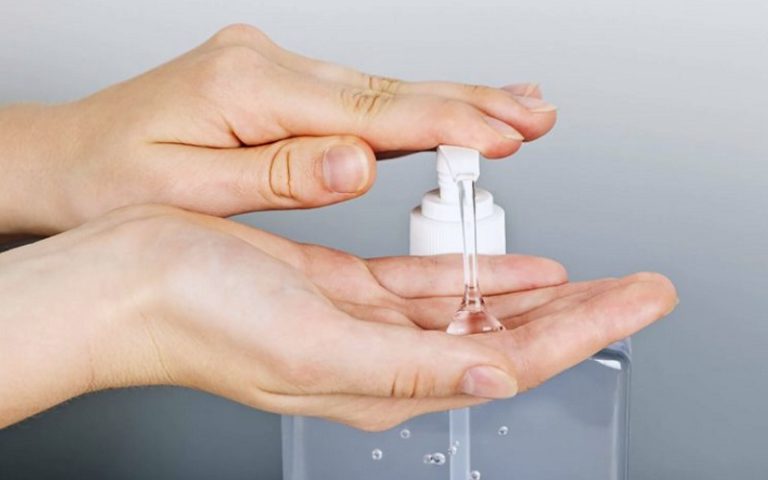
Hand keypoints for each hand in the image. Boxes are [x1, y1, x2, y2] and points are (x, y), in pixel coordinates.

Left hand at [0, 24, 556, 234]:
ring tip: (515, 111)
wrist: (69, 157)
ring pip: (382, 93)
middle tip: (536, 114)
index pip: (370, 111)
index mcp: (247, 88)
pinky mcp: (277, 87)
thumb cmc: (112, 178)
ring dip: (451, 103)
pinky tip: (445, 112)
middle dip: (469, 103)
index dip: (445, 122)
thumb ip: (280, 175)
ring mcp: (275, 73)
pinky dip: (411, 109)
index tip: (503, 133)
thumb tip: (356, 164)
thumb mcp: (188, 190)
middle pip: (388, 90)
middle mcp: (267, 68)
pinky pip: (359, 100)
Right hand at [0, 206, 675, 429]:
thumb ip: (411, 368)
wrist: (136, 280)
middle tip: (642, 289)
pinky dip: (479, 273)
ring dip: (540, 293)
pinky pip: (430, 286)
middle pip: (509, 337)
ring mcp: (369, 324)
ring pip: (477, 310)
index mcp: (385, 386)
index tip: (639, 303)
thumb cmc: (202, 318)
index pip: (512, 360)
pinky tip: (515, 267)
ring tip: (596, 279)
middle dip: (582, 313)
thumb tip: (498, 373)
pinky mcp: (347, 289)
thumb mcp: (315, 347)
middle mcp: (386, 361)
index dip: (583, 330)